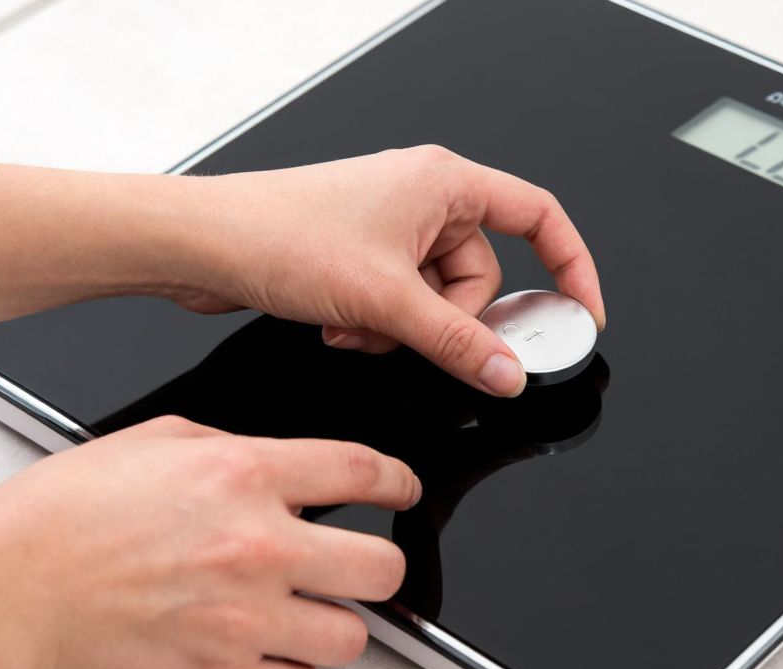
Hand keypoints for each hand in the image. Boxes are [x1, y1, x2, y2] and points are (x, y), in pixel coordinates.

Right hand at [0, 416, 417, 668]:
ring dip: (334, 627)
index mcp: (245, 476)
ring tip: (302, 617)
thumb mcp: (157, 441)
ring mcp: (245, 619)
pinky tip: (272, 660)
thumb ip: (234, 450)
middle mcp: (258, 546)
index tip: (402, 492)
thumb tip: (285, 469)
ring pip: (354, 639)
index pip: (364, 472)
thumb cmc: (62, 516)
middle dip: (377, 566)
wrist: (4, 590)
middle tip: (356, 567)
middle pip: (383, 568)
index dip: (398, 483)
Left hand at [167, 145, 605, 396]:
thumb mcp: (387, 301)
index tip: (580, 315)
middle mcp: (421, 198)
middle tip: (416, 334)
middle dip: (450, 319)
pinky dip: (378, 325)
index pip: (538, 217)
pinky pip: (401, 303)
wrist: (202, 245)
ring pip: (438, 299)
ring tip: (359, 327)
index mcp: (443, 183)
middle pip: (482, 275)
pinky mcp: (362, 256)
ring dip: (404, 329)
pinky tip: (341, 326)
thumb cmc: (278, 235)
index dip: (571, 267)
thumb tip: (507, 371)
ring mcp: (390, 228)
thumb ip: (458, 342)